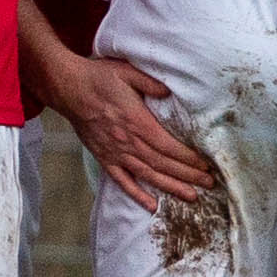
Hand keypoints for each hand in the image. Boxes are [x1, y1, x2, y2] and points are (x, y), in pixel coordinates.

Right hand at [58, 54, 218, 216]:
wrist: (68, 88)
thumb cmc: (98, 77)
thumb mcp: (127, 71)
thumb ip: (150, 82)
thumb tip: (169, 92)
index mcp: (137, 121)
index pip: (168, 146)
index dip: (188, 158)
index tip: (205, 165)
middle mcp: (127, 142)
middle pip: (163, 164)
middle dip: (188, 175)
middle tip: (209, 184)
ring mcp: (115, 153)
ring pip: (147, 175)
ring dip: (170, 187)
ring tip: (191, 196)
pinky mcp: (104, 158)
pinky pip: (122, 181)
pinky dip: (137, 195)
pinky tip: (151, 205)